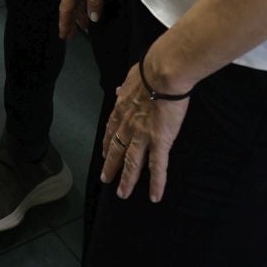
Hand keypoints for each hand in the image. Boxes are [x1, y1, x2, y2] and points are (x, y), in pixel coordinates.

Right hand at [58, 0, 121, 37]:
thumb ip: (96, 0)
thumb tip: (93, 17)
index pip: (66, 9)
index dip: (65, 23)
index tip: (63, 36)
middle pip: (69, 5)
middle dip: (71, 21)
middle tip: (72, 36)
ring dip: (79, 12)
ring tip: (85, 26)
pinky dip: (84, 2)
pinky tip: (90, 7)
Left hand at [99, 53, 190, 202]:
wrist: (162, 72)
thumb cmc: (149, 70)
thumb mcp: (131, 77)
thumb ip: (125, 88)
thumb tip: (119, 90)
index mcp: (122, 109)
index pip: (111, 130)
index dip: (107, 143)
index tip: (104, 152)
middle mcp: (128, 125)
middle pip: (116, 149)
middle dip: (110, 165)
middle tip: (105, 178)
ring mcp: (142, 136)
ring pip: (132, 163)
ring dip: (127, 180)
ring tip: (122, 193)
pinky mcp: (160, 141)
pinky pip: (157, 166)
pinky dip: (156, 183)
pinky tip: (154, 196)